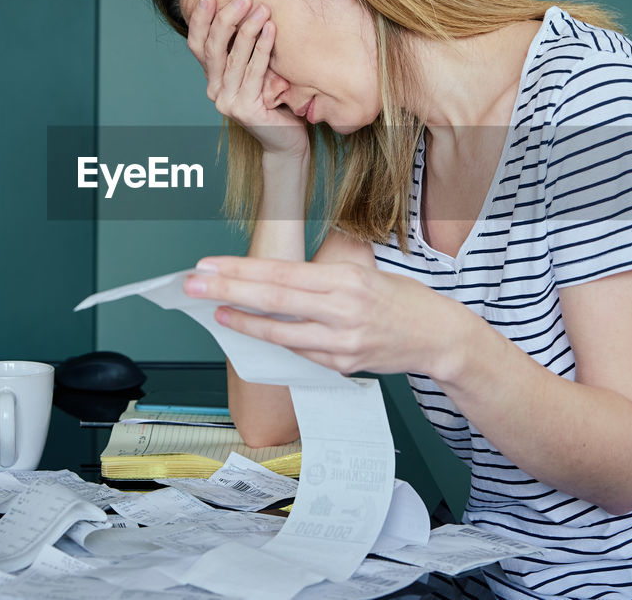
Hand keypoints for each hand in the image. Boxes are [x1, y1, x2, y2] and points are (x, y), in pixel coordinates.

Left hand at [183, 256, 461, 375]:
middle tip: (192, 284)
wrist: (439, 336)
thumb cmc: (400, 298)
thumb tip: (271, 278)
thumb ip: (320, 278)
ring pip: (281, 333)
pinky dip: (276, 341)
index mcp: (346, 279)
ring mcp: (343, 342)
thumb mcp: (363, 272)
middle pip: (273, 300)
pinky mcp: (344, 365)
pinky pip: (300, 352)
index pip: (281, 273)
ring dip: (244, 323)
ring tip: (217, 312)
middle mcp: (343, 310)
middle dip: (227, 291)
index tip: (208, 265)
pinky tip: (255, 331)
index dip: (240, 270)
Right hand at [186, 0, 307, 158]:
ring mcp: (228, 102)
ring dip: (247, 29)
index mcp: (213, 80)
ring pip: (233, 59)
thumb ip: (247, 52)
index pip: (198, 46)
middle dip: (225, 19)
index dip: (200, 21)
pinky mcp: (245, 110)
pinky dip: (263, 48)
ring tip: (261, 7)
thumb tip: (251, 9)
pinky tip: (271, 29)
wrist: (287, 142)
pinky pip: (255, 72)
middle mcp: (215, 91)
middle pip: (213, 49)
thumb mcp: (258, 73)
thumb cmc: (276, 103)